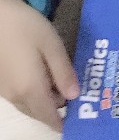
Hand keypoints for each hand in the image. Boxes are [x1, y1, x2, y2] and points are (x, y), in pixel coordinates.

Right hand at [0, 0, 78, 130]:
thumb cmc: (26, 27)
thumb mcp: (51, 45)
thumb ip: (63, 72)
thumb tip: (75, 96)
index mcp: (30, 90)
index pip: (49, 117)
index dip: (63, 122)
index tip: (80, 117)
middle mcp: (15, 96)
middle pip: (39, 112)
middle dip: (57, 108)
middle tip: (76, 92)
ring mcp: (4, 90)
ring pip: (29, 104)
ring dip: (46, 98)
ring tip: (63, 79)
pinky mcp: (0, 82)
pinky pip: (20, 94)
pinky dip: (34, 90)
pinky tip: (45, 71)